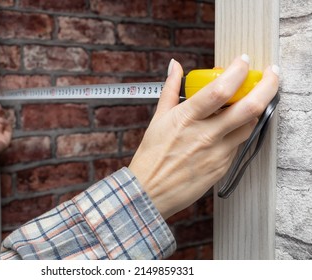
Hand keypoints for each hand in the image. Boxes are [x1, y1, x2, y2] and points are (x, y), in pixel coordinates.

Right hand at [129, 55, 278, 218]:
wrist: (150, 190)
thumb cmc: (152, 155)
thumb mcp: (158, 118)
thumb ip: (170, 88)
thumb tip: (174, 66)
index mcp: (186, 119)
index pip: (220, 90)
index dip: (238, 71)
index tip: (243, 60)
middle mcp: (205, 135)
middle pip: (249, 107)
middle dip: (268, 85)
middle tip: (271, 74)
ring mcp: (217, 153)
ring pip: (250, 125)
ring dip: (255, 109)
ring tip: (248, 102)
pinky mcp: (223, 167)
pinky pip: (239, 143)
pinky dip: (238, 131)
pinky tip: (229, 128)